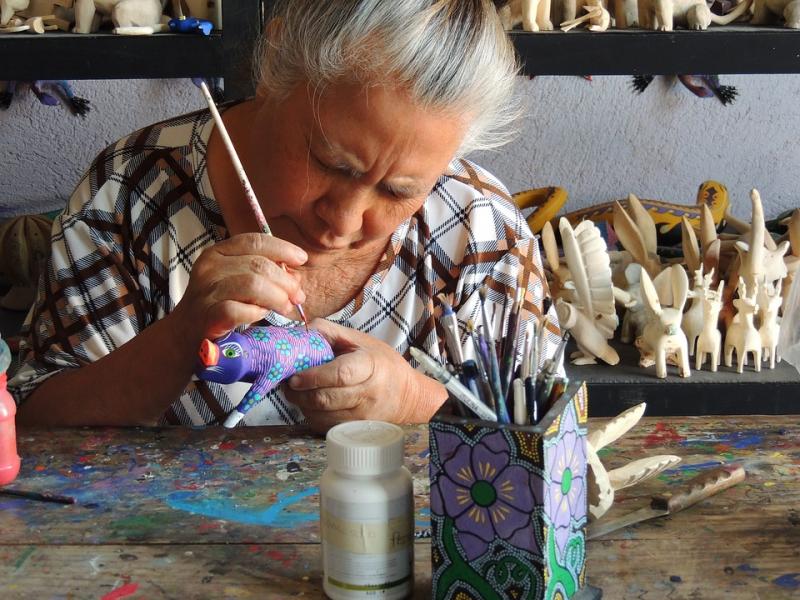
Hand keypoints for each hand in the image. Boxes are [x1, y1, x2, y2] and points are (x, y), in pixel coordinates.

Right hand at [173, 233, 306, 340]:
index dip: (283, 249)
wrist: (185, 336)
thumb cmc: (219, 306)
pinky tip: (260, 316)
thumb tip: (296, 276)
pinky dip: (256, 313)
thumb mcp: (239, 282)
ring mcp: (206, 291)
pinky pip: (240, 310)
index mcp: (217, 252)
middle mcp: (209, 267)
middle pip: (259, 265)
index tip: (301, 259)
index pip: (255, 241)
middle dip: (286, 281)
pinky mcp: (207, 315)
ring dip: (276, 297)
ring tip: (284, 307)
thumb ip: (265, 274)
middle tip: (298, 296)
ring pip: (253, 285)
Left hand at [284, 319, 446, 432]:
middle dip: (300, 394)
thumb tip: (301, 331)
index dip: (314, 377)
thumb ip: (330, 332)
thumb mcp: (360, 340)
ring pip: (323, 416)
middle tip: (288, 385)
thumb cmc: (381, 363)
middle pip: (326, 399)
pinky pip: (326, 427)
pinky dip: (312, 416)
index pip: (340, 374)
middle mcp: (369, 393)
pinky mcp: (358, 430)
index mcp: (370, 365)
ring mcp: (364, 416)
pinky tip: (311, 405)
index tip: (295, 376)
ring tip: (296, 394)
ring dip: (302, 406)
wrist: (406, 395)